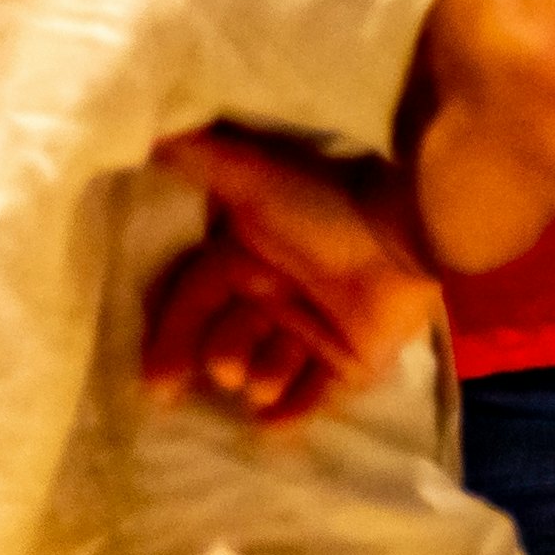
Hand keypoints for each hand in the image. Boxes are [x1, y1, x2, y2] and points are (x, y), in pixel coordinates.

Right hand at [141, 127, 440, 430]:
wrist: (406, 234)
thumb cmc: (327, 208)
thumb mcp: (256, 180)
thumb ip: (202, 158)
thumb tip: (148, 127)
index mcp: (245, 260)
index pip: (193, 305)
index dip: (171, 339)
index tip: (155, 380)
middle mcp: (274, 297)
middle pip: (225, 342)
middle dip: (220, 359)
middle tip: (227, 370)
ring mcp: (314, 330)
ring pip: (266, 371)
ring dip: (260, 380)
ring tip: (265, 381)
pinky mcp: (353, 359)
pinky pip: (315, 395)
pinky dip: (292, 413)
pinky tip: (272, 427)